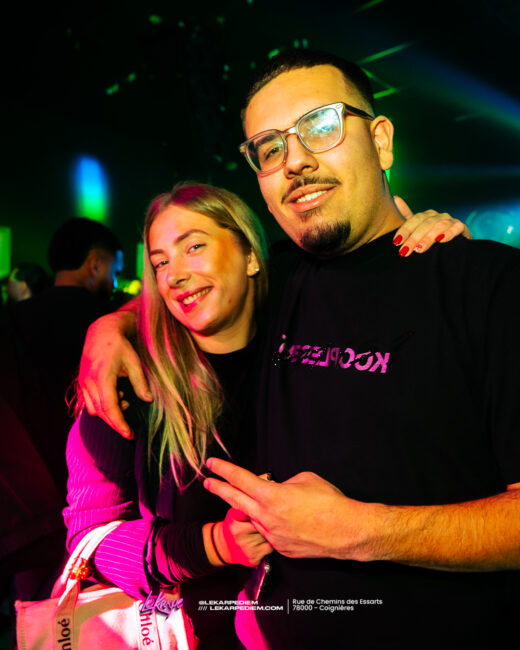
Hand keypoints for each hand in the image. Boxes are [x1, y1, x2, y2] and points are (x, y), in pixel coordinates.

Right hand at [79, 309, 151, 437]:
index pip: (109, 408)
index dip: (119, 424)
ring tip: (125, 404)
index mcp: (103, 377)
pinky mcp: (82, 382)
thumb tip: (148, 400)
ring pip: (94, 409)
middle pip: (101, 412)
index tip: (129, 433)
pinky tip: (116, 397)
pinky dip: (102, 406)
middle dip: (115, 423)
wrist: (101, 332)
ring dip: (108, 414)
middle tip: (129, 431)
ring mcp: (83, 383)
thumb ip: (140, 382)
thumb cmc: (120, 346)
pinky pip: (90, 402)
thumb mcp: (134, 362)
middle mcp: (89, 382)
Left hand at [204, 459, 373, 559]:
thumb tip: (278, 488)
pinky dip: (274, 525)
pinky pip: (271, 533)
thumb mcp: (305, 479)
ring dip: (255, 509)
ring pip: (255, 518)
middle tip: (207, 482)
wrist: (346, 531)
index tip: (211, 464)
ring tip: (265, 502)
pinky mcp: (281, 549)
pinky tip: (290, 521)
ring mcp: (272, 535)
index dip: (224, 469)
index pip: (240, 479)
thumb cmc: (329, 501)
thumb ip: (284, 483)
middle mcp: (266, 517)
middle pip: (235, 500)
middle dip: (219, 489)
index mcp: (271, 495)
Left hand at [392, 196, 471, 257]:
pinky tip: (441, 240)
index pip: (413, 220)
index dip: (405, 230)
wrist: (454, 246)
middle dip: (414, 238)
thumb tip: (395, 197)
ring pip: (438, 226)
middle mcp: (437, 216)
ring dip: (428, 237)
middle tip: (405, 251)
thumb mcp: (418, 229)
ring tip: (419, 249)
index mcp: (426, 216)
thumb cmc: (432, 238)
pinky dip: (449, 233)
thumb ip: (406, 216)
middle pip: (424, 224)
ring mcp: (450, 220)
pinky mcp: (461, 227)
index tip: (396, 242)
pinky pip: (456, 227)